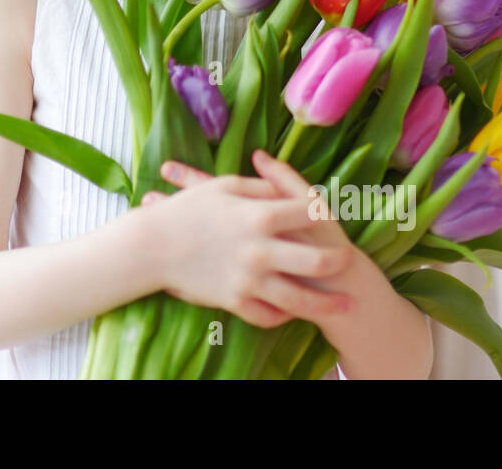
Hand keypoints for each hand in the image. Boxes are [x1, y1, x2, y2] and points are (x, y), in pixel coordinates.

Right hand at [139, 149, 354, 328]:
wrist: (152, 246)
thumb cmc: (187, 209)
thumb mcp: (224, 186)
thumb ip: (261, 187)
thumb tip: (288, 192)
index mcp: (258, 215)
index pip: (308, 214)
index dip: (325, 214)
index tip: (333, 215)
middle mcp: (259, 250)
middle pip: (315, 261)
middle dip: (338, 263)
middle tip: (348, 262)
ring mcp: (248, 279)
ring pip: (299, 298)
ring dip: (326, 303)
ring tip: (346, 305)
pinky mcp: (234, 300)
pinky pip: (268, 315)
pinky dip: (284, 314)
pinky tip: (294, 311)